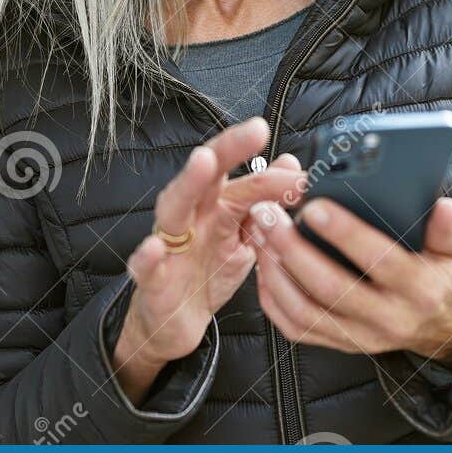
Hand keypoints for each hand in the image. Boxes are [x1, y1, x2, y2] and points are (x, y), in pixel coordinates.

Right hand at [112, 117, 304, 402]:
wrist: (175, 322)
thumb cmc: (208, 273)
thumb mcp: (243, 238)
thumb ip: (263, 201)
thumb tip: (291, 162)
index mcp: (217, 207)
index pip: (246, 180)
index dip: (276, 175)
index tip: (306, 175)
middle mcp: (191, 217)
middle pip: (207, 176)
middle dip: (229, 149)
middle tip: (255, 130)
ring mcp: (169, 245)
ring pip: (174, 207)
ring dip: (188, 183)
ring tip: (203, 162)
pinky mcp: (152, 281)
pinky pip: (145, 266)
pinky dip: (147, 257)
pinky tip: (154, 248)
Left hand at [249, 196, 451, 369]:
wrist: (445, 329)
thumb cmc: (444, 279)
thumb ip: (447, 229)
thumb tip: (445, 207)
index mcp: (418, 290)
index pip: (379, 261)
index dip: (346, 234)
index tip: (315, 206)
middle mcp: (387, 318)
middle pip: (331, 288)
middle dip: (293, 249)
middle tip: (268, 215)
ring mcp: (360, 336)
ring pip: (306, 312)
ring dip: (275, 273)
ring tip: (258, 235)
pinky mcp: (340, 344)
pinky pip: (297, 329)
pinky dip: (274, 299)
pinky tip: (263, 267)